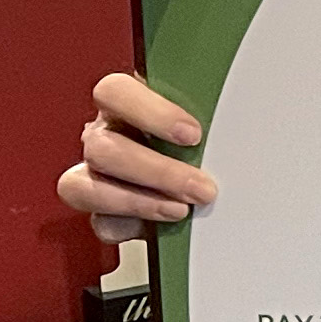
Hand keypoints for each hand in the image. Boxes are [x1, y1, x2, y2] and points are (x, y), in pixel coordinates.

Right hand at [61, 71, 216, 240]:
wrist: (202, 179)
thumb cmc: (203, 139)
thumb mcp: (205, 117)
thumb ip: (207, 113)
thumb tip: (235, 119)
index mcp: (124, 103)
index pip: (114, 92)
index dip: (150, 114)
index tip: (193, 135)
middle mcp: (104, 136)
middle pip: (103, 149)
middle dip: (157, 172)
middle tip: (201, 188)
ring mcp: (94, 174)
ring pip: (85, 188)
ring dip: (138, 202)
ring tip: (181, 210)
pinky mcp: (102, 212)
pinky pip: (102, 224)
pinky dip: (129, 228)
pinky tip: (159, 227)